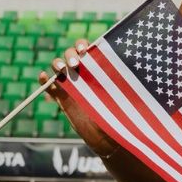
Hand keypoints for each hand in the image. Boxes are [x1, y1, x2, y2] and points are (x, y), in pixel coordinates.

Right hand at [39, 38, 117, 157]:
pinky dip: (44, 81)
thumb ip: (124, 81)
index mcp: (97, 67)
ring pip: (58, 68)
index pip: (86, 48)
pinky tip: (44, 77)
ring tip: (61, 69)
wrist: (110, 136)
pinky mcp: (62, 99)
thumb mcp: (125, 95)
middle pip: (70, 55)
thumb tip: (138, 64)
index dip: (82, 45)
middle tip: (76, 64)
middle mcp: (83, 73)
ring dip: (57, 64)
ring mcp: (71, 85)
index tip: (85, 51)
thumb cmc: (122, 114)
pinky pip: (49, 87)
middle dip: (70, 55)